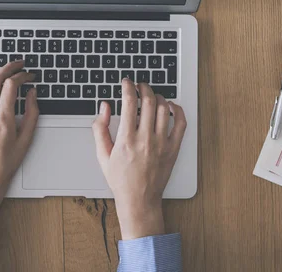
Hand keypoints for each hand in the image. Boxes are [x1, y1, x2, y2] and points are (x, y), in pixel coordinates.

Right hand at [92, 79, 186, 239]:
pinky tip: (171, 106)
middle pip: (148, 101)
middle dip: (143, 87)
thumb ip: (100, 128)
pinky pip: (181, 123)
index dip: (127, 87)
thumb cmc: (121, 179)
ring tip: (152, 95)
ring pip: (164, 108)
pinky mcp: (173, 149)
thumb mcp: (102, 154)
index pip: (129, 102)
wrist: (139, 199)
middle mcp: (145, 139)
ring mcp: (161, 143)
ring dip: (158, 96)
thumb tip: (104, 106)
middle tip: (139, 85)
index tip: (126, 82)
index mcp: (126, 139)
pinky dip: (177, 110)